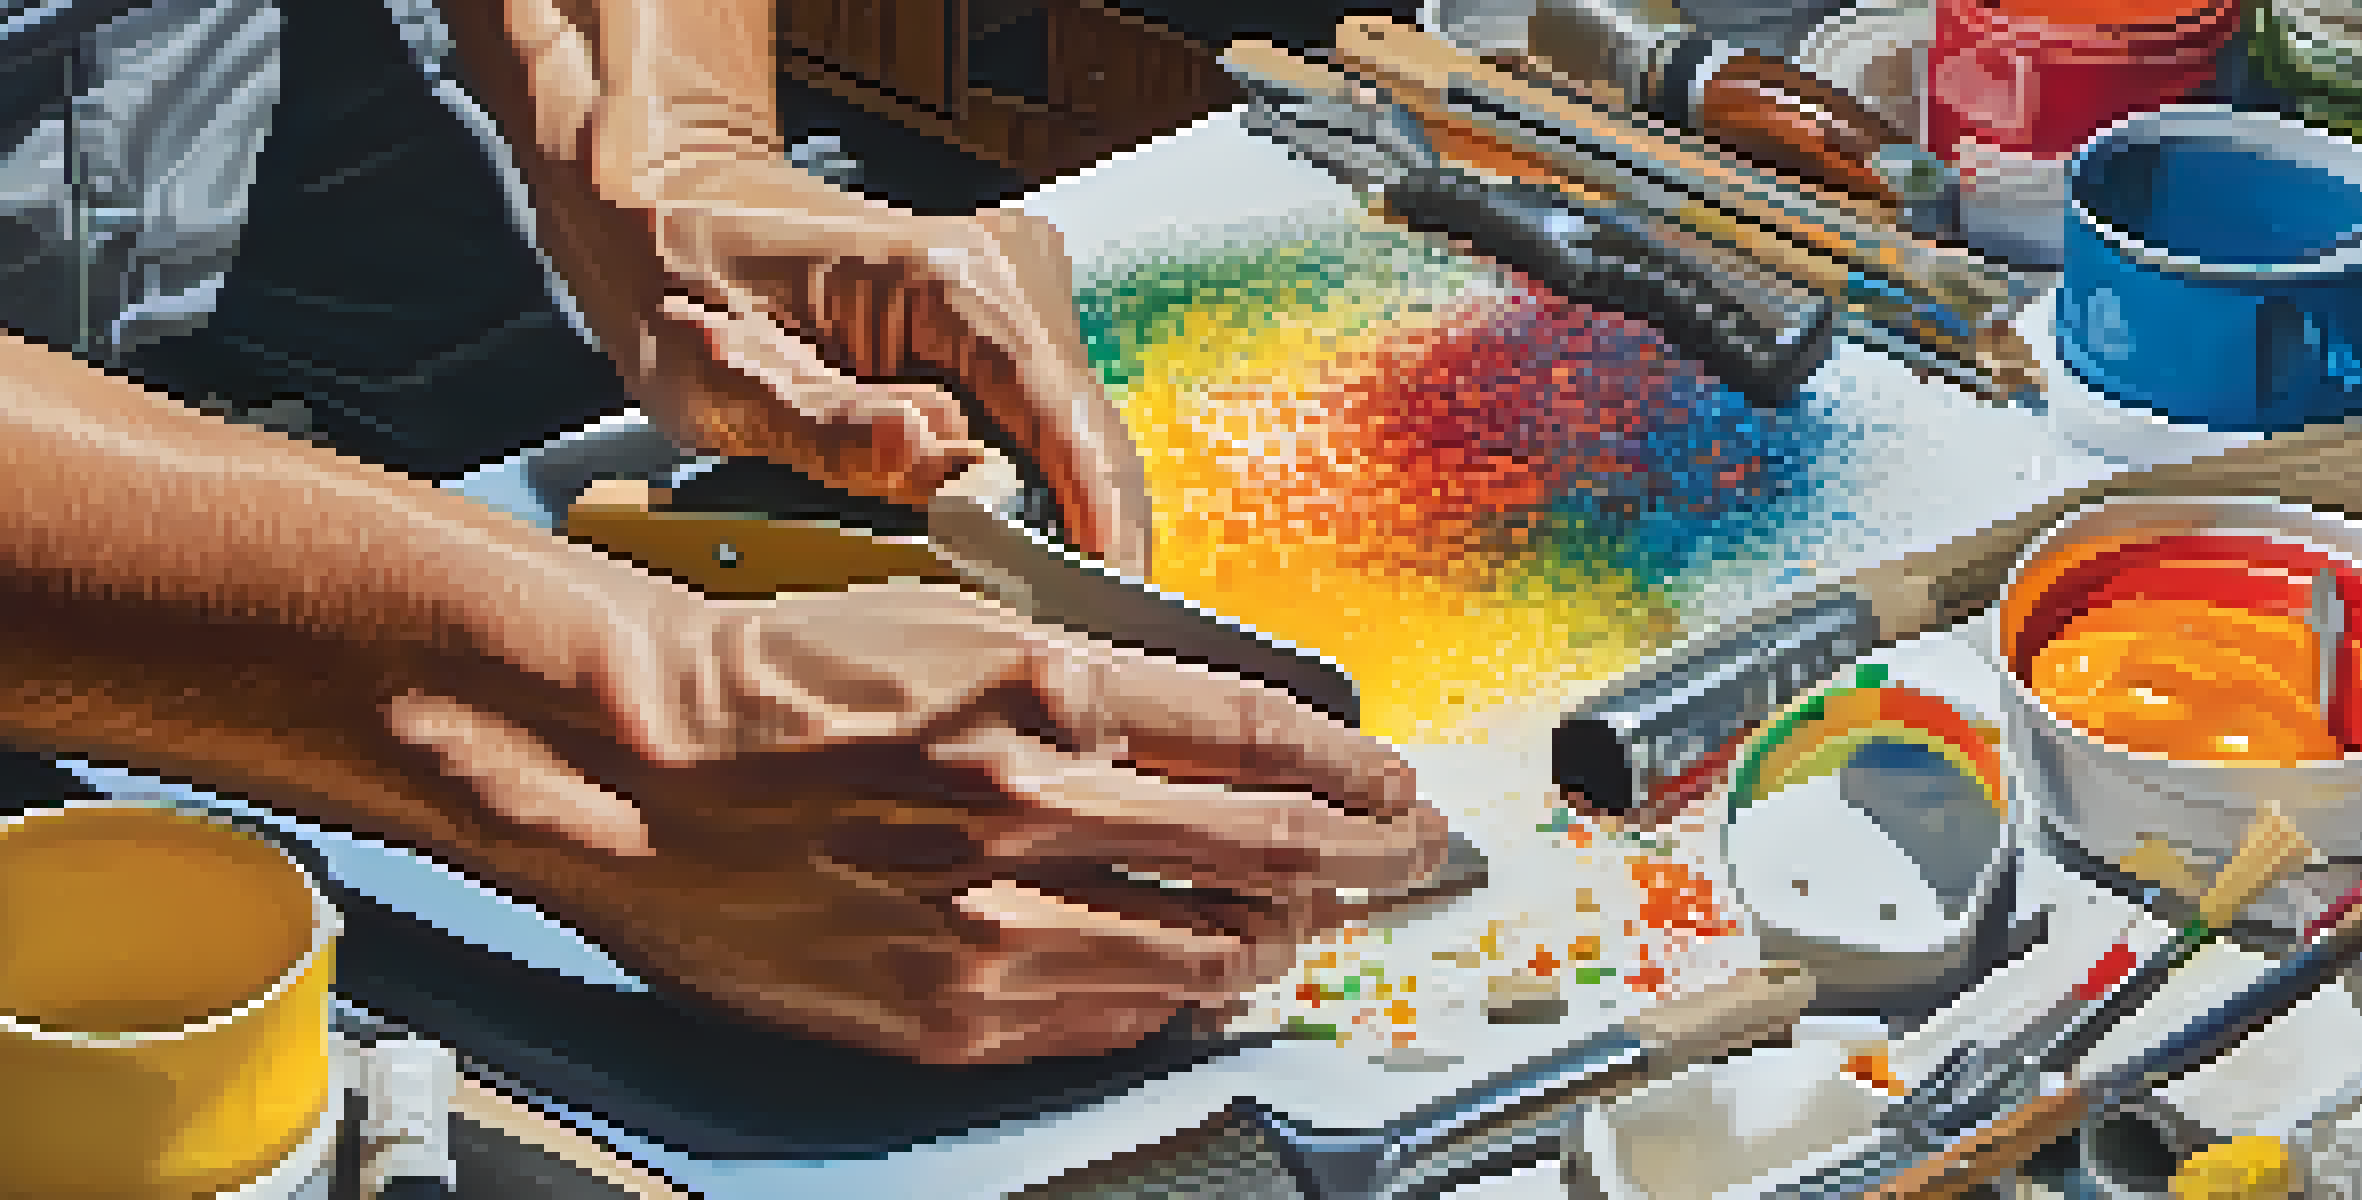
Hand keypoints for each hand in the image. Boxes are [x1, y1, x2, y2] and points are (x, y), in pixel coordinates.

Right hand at [384, 581, 1441, 1064]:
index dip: (1351, 768)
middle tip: (1403, 861)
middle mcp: (1035, 806)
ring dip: (1281, 939)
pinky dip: (1175, 998)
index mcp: (1046, 688)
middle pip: (1265, 849)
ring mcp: (992, 923)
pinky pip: (1110, 1018)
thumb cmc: (778, 678)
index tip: (1392, 782)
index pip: (1260, 737)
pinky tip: (1198, 983)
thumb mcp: (954, 626)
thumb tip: (1201, 744)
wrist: (631, 767)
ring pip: (1203, 947)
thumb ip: (1088, 687)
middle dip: (1361, 859)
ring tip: (1309, 929)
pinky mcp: (946, 1011)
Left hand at [492, 0, 1150, 571]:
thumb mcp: (721, 371)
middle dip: (1102, 523)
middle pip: (1083, 419)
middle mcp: (992, 278)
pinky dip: (1043, 487)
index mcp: (942, 278)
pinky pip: (1034, 420)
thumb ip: (824, 427)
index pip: (1052, 403)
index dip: (1091, 502)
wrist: (661, 201)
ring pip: (1069, 424)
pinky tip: (1041, 550)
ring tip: (1077, 604)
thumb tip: (926, 457)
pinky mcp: (980, 331)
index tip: (1108, 586)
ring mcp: (994, 300)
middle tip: (1098, 626)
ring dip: (1080, 510)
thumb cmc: (676, 277)